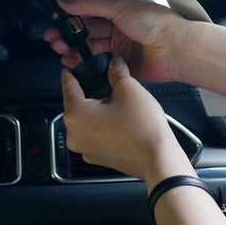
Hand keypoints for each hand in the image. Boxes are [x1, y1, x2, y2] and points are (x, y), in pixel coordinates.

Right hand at [44, 0, 189, 82]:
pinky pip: (99, 65)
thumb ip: (90, 3)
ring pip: (91, 49)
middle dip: (69, 36)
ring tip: (60, 51)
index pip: (89, 13)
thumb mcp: (119, 6)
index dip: (71, 18)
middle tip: (54, 40)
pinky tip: (73, 63)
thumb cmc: (156, 23)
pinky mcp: (122, 66)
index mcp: (120, 10)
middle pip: (87, 32)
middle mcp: (119, 28)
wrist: (176, 48)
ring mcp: (121, 48)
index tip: (55, 23)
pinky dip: (85, 65)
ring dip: (74, 50)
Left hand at [61, 55, 193, 184]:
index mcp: (76, 115)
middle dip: (90, 94)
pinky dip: (102, 126)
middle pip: (76, 105)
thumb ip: (116, 72)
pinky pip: (94, 135)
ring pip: (85, 121)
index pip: (68, 88)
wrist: (158, 160)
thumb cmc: (142, 129)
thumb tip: (114, 65)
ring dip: (97, 111)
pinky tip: (120, 121)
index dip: (71, 75)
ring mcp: (85, 149)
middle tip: (107, 86)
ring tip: (118, 105)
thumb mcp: (129, 88)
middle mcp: (75, 134)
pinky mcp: (97, 157)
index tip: (69, 70)